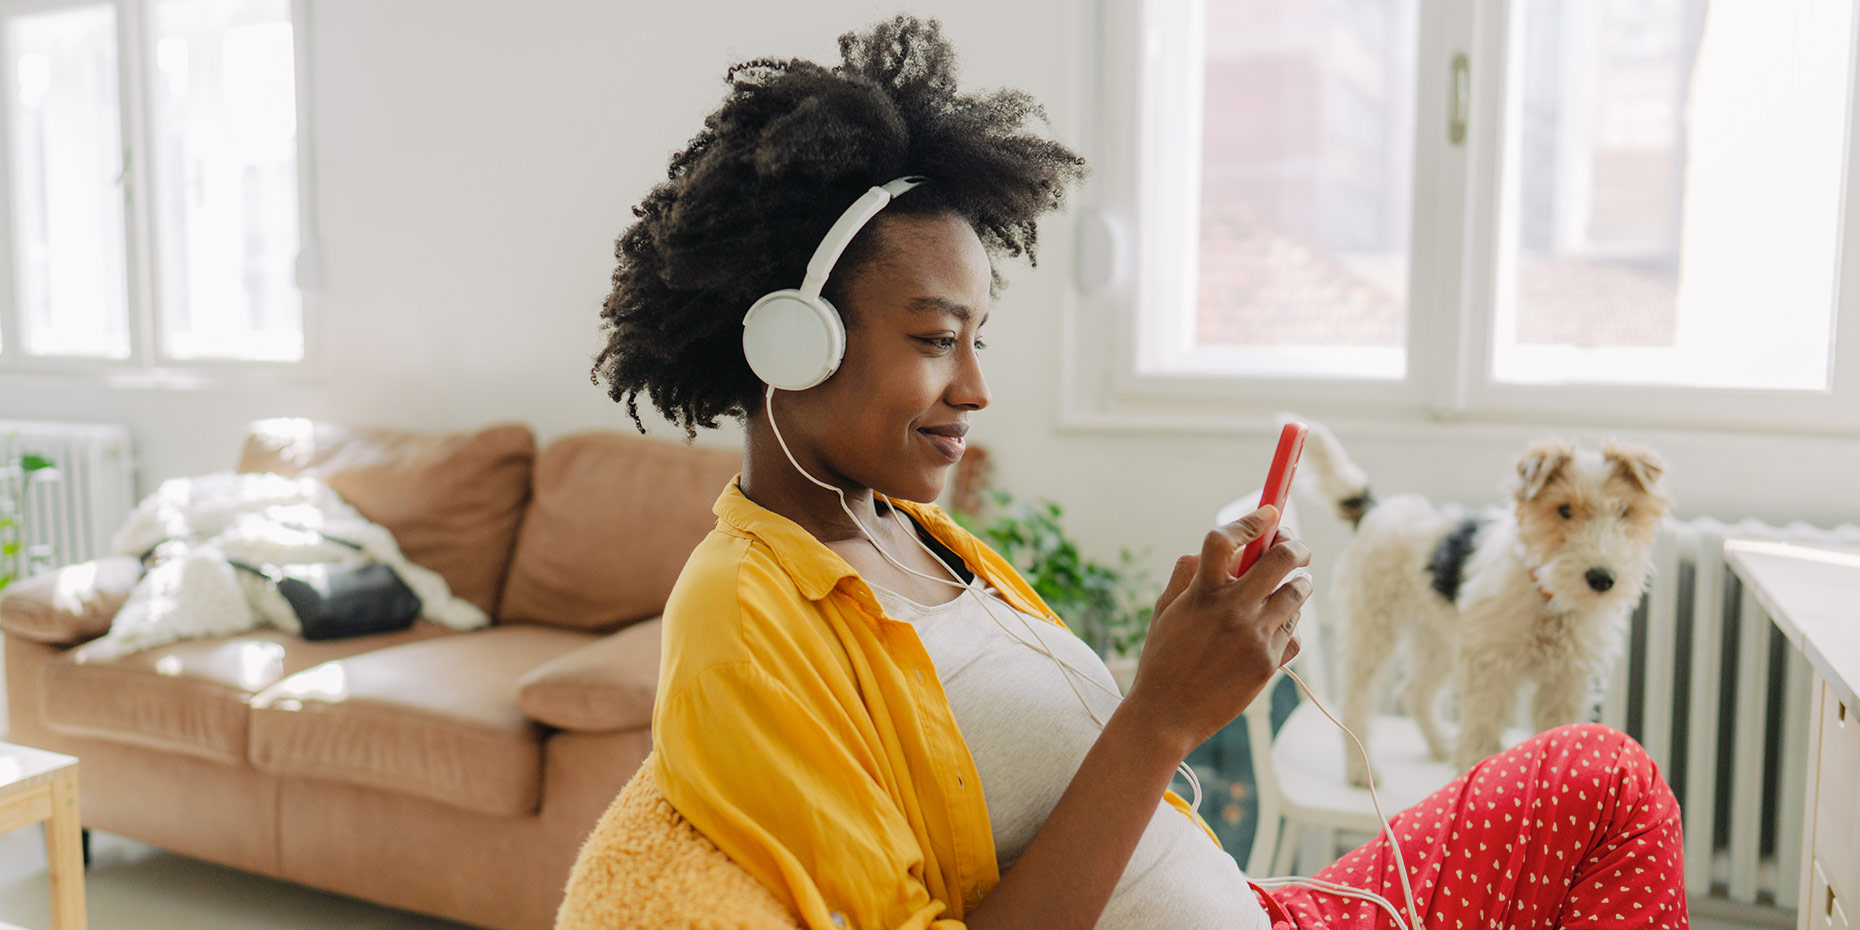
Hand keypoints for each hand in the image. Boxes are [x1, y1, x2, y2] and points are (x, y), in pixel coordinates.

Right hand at [1121, 506, 1311, 753]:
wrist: (1167, 715)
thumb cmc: (1162, 659)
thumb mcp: (1165, 609)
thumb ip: (1189, 574)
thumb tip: (1218, 551)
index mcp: (1202, 593)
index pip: (1226, 539)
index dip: (1252, 519)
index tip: (1269, 511)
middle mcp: (1233, 610)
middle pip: (1282, 559)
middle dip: (1296, 546)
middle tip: (1295, 547)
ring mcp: (1256, 637)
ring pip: (1297, 594)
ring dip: (1298, 584)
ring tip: (1291, 586)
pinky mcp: (1270, 663)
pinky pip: (1294, 632)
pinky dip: (1288, 625)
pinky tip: (1274, 629)